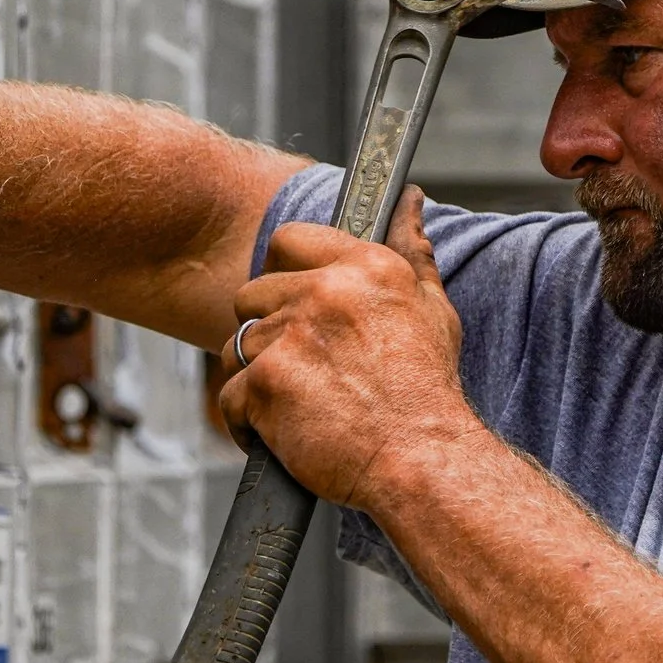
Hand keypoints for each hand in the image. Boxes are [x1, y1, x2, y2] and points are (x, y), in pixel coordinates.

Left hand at [216, 188, 487, 510]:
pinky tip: (283, 434)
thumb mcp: (432, 309)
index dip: (281, 271)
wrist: (422, 460)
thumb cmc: (427, 391)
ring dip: (256, 378)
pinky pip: (230, 397)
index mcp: (364, 268)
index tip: (290, 301)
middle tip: (301, 369)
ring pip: (236, 347)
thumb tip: (409, 202)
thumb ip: (413, 250)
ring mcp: (290, 338)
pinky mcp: (265, 385)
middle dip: (267, 333)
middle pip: (252, 296)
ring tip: (297, 406)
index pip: (290, 240)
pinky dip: (248, 423)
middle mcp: (324, 293)